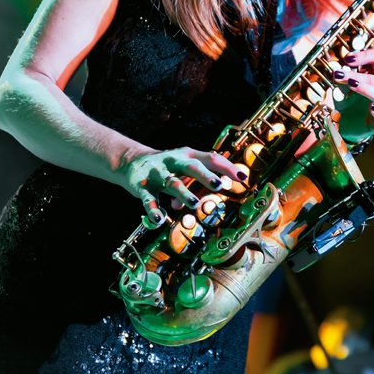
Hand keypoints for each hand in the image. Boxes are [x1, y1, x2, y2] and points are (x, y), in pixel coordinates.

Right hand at [124, 147, 245, 223]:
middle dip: (205, 176)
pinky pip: (149, 199)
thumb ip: (200, 179)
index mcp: (187, 155)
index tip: (241, 177)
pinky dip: (154, 209)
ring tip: (194, 203)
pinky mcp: (142, 186)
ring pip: (172, 183)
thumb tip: (219, 191)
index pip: (210, 158)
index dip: (226, 167)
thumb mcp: (184, 166)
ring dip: (184, 193)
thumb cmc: (167, 166)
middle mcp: (173, 161)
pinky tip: (160, 219)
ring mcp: (158, 173)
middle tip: (218, 185)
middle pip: (191, 166)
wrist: (131, 162)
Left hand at [332, 48, 373, 142]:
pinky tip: (372, 108)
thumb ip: (341, 76)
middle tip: (338, 74)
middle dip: (357, 75)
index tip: (348, 58)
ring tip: (351, 85)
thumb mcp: (340, 86)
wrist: (345, 124)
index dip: (366, 55)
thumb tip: (337, 69)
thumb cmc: (346, 102)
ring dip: (366, 89)